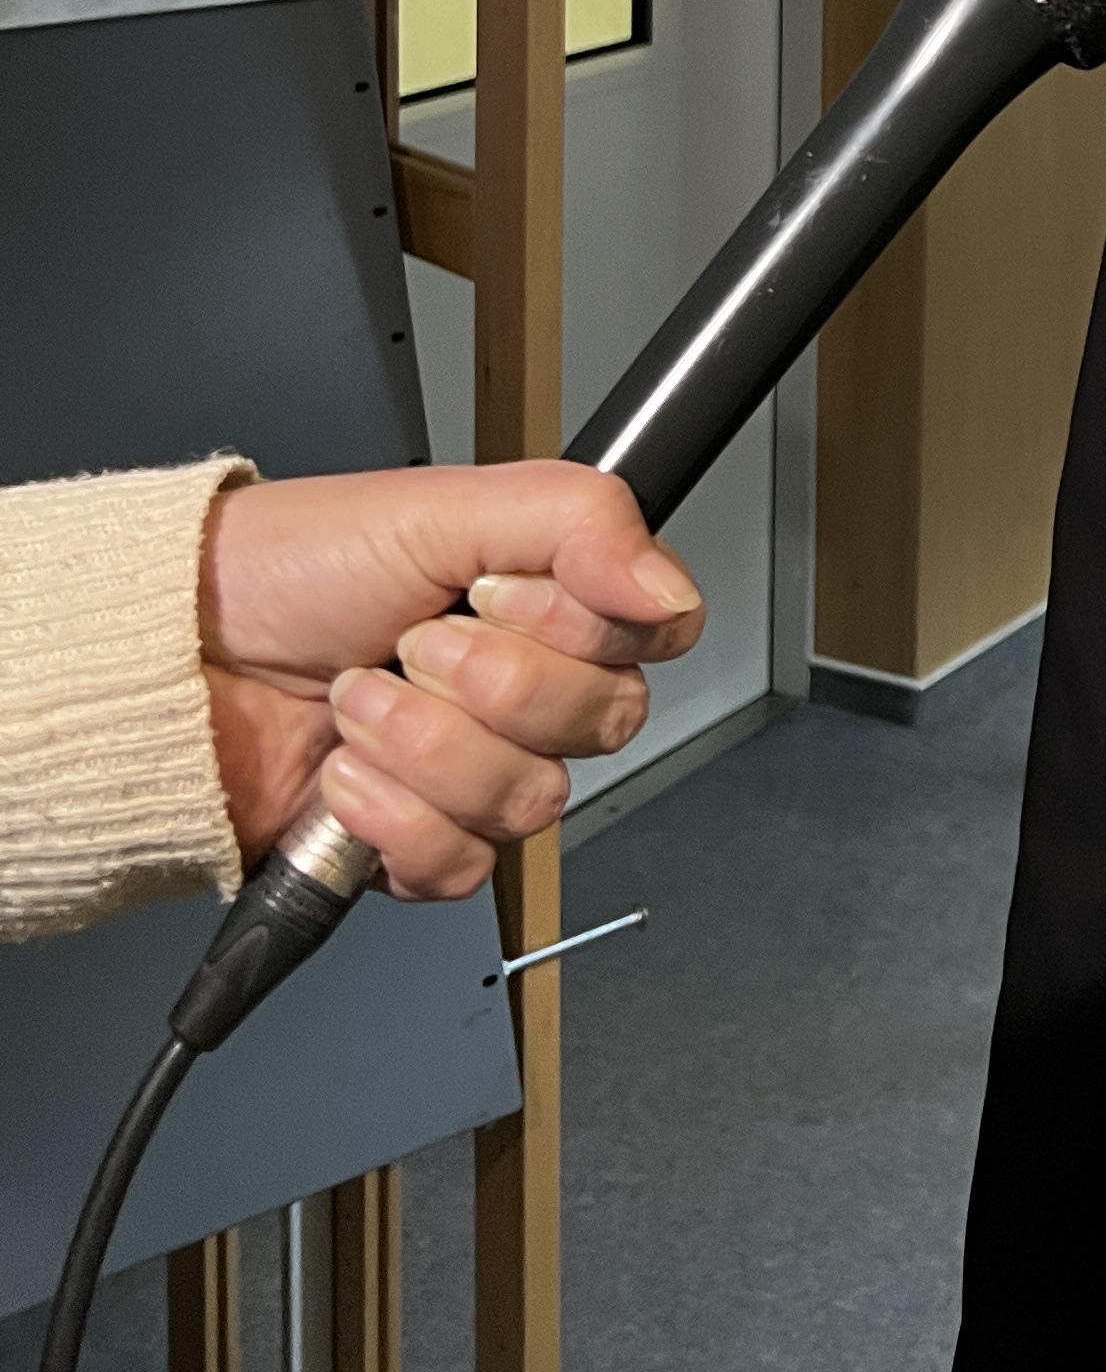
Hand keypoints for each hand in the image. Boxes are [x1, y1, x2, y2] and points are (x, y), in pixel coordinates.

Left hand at [199, 462, 702, 898]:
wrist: (171, 658)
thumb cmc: (289, 568)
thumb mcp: (441, 505)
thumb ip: (579, 520)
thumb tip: (667, 587)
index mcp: (548, 601)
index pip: (653, 635)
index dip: (582, 627)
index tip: (495, 591)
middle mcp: (524, 689)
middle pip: (604, 723)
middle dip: (492, 682)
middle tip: (411, 642)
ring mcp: (472, 773)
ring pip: (530, 800)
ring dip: (426, 747)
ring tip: (354, 700)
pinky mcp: (414, 847)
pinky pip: (460, 867)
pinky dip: (390, 818)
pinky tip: (341, 775)